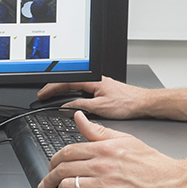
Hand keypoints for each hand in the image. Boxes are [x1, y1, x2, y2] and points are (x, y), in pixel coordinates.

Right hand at [37, 76, 152, 119]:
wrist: (143, 103)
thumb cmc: (127, 103)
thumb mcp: (101, 108)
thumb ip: (82, 106)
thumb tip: (67, 106)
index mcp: (93, 80)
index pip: (67, 82)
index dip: (52, 88)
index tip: (43, 94)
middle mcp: (95, 80)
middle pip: (69, 81)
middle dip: (55, 88)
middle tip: (44, 95)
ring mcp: (99, 84)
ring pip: (76, 85)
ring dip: (64, 90)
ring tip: (53, 96)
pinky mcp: (103, 89)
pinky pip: (83, 89)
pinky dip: (73, 93)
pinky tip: (71, 99)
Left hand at [37, 111, 186, 187]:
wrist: (167, 181)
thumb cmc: (148, 162)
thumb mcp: (123, 139)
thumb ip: (97, 131)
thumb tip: (79, 117)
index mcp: (103, 149)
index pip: (68, 151)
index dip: (54, 159)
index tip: (51, 164)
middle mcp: (101, 166)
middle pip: (64, 170)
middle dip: (50, 176)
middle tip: (46, 181)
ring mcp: (103, 185)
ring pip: (68, 187)